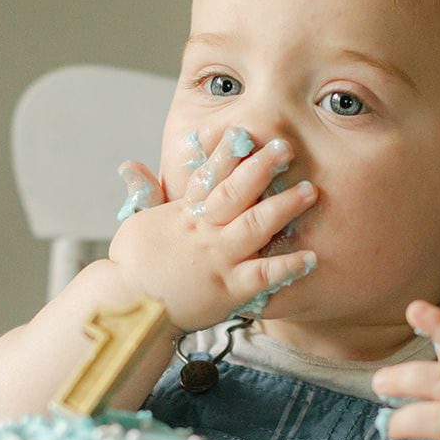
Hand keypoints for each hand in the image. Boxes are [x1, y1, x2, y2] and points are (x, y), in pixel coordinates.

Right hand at [109, 129, 316, 333]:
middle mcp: (206, 232)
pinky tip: (311, 256)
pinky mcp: (230, 289)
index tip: (243, 132)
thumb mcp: (134, 225)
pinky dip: (288, 267)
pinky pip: (264, 275)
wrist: (127, 307)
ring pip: (256, 226)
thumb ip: (142, 194)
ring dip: (284, 206)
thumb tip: (130, 165)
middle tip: (285, 147)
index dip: (226, 154)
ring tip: (309, 190)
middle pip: (236, 192)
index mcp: (184, 215)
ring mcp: (219, 259)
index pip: (208, 177)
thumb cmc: (129, 270)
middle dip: (261, 168)